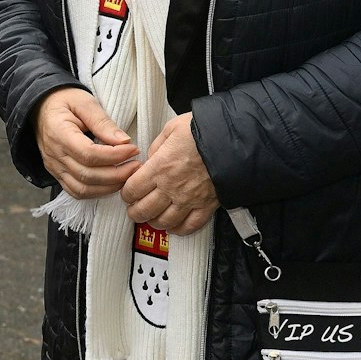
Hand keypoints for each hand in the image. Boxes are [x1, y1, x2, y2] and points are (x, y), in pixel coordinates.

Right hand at [34, 87, 139, 198]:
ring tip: (128, 175)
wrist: (41, 108)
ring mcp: (54, 167)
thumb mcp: (84, 102)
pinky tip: (113, 181)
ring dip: (109, 186)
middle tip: (137, 165)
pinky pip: (77, 192)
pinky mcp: (57, 174)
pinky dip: (97, 192)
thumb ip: (102, 122)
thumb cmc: (64, 101)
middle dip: (117, 174)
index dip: (114, 156)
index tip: (133, 149)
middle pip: (87, 175)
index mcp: (58, 133)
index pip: (88, 154)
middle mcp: (54, 155)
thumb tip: (124, 142)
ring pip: (83, 189)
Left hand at [120, 115, 218, 235]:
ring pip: (164, 222)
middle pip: (144, 210)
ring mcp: (189, 199)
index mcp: (159, 167)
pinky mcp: (207, 206)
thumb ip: (157, 146)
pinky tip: (174, 226)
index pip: (132, 190)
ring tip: (152, 218)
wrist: (234, 141)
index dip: (126, 194)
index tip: (128, 192)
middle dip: (135, 212)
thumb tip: (150, 159)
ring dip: (154, 222)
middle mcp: (171, 187)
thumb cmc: (204, 131)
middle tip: (135, 209)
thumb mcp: (172, 129)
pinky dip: (179, 230)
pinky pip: (190, 226)